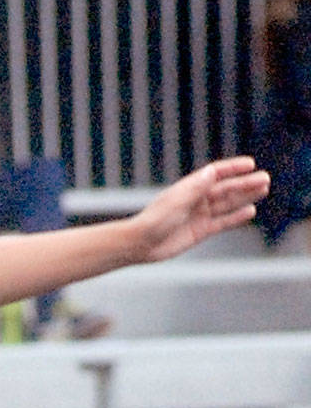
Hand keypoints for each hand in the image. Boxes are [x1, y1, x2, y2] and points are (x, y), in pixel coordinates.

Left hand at [132, 158, 269, 262]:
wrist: (141, 244)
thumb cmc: (155, 220)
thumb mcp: (177, 201)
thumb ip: (196, 187)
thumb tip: (212, 171)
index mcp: (190, 188)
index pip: (216, 173)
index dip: (233, 168)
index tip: (250, 164)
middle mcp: (197, 199)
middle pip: (226, 188)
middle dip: (245, 183)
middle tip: (265, 178)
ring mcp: (200, 215)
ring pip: (228, 204)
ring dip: (245, 197)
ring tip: (264, 189)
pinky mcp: (201, 231)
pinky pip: (223, 222)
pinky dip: (236, 217)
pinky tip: (250, 211)